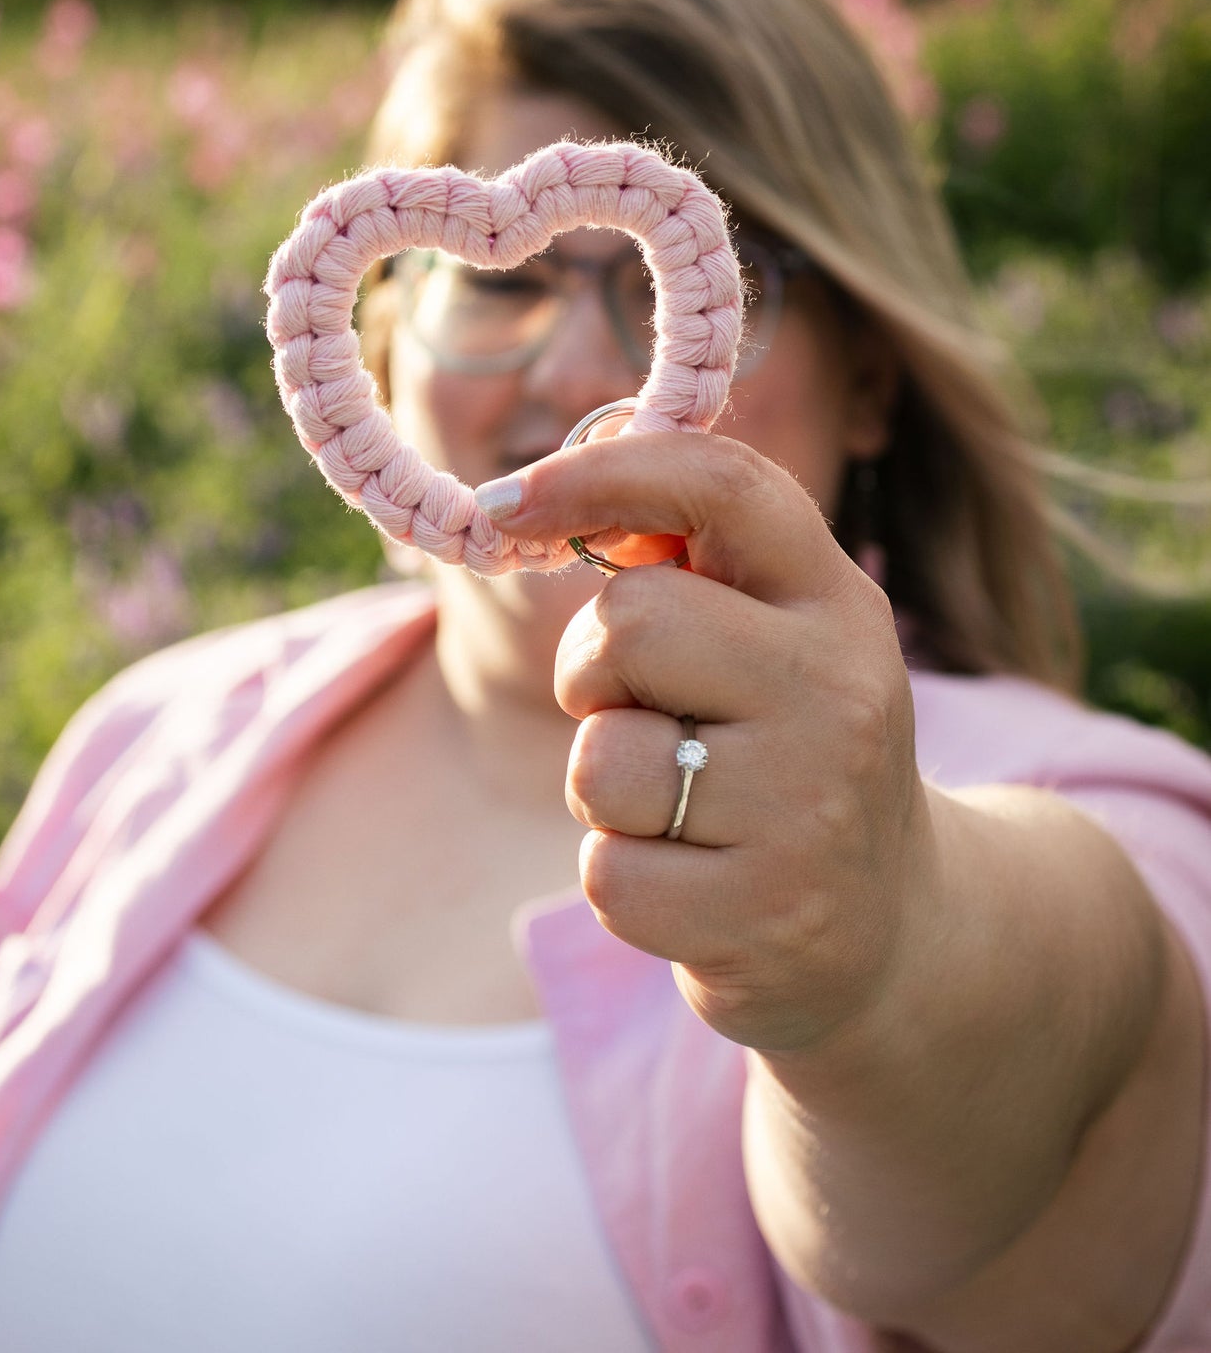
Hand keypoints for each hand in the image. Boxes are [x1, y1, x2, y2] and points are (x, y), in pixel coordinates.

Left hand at [480, 431, 935, 1055]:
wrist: (893, 930)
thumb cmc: (782, 755)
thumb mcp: (771, 641)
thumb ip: (683, 563)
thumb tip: (545, 494)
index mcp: (834, 600)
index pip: (720, 484)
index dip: (599, 473)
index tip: (509, 502)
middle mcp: (839, 689)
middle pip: (631, 622)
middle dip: (589, 669)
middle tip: (630, 709)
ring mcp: (810, 806)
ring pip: (602, 761)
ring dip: (603, 788)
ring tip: (674, 806)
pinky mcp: (767, 914)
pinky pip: (608, 873)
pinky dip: (621, 879)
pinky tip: (690, 884)